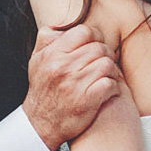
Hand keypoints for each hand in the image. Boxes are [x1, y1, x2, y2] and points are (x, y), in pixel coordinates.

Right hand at [23, 24, 122, 150]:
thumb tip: (62, 26)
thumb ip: (47, 39)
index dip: (94, 36)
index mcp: (53, 54)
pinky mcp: (87, 100)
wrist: (40, 124)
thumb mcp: (36, 61)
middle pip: (99, 48)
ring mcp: (76, 84)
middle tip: (102, 62)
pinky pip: (111, 84)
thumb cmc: (42, 90)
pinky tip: (107, 89)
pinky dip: (113, 86)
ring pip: (108, 64)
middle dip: (105, 54)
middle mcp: (64, 67)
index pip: (83, 32)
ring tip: (106, 75)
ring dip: (111, 70)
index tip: (95, 44)